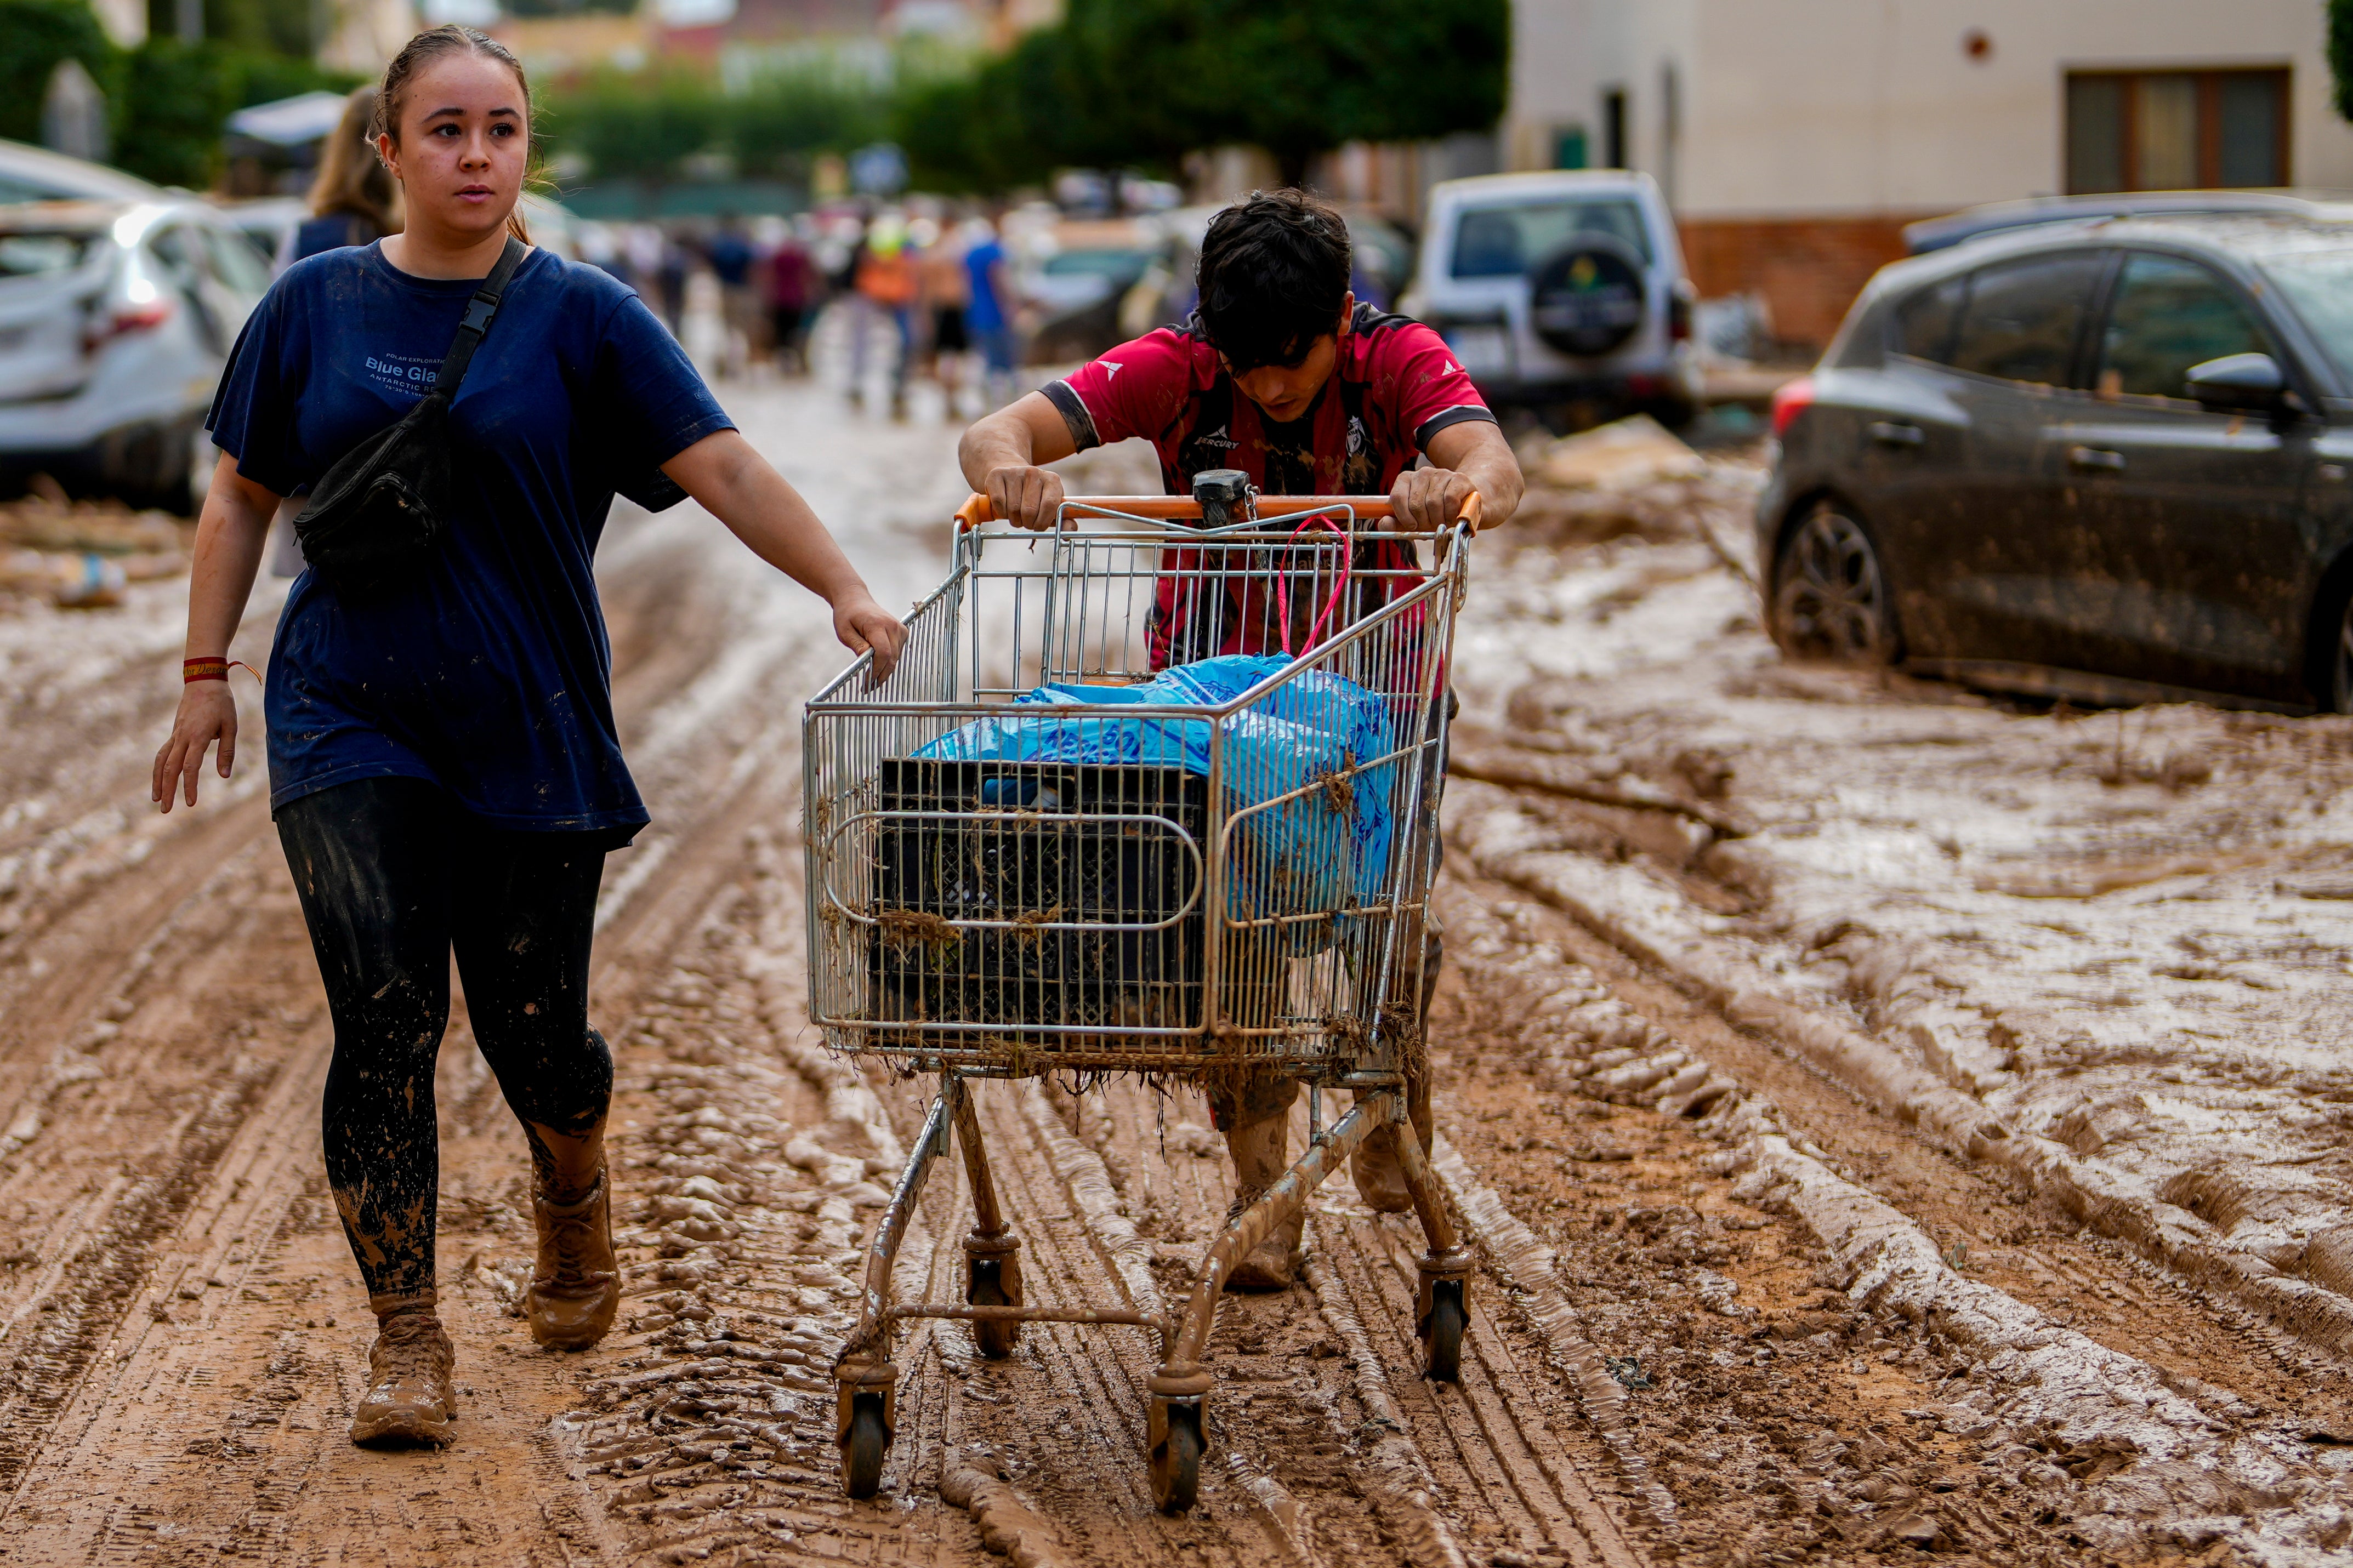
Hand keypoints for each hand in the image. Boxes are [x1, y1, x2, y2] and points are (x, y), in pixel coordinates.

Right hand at [152, 680, 237, 812]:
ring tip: (157, 799)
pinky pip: (163, 753)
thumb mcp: (231, 726)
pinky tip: (161, 780)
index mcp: (197, 736)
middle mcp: (182, 737)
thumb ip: (226, 751)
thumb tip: (224, 776)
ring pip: (161, 761)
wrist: (204, 681)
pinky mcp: (174, 732)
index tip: (191, 802)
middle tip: (165, 810)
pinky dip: (159, 768)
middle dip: (167, 790)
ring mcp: (175, 734)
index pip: (190, 766)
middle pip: (170, 768)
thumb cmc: (221, 703)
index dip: (189, 786)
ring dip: (158, 781)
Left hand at [833, 589, 908, 681]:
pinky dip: (889, 662)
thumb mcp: (844, 632)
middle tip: (868, 688)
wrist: (855, 598)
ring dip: (885, 670)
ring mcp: (900, 628)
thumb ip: (857, 646)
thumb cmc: (847, 614)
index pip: (883, 653)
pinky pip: (897, 652)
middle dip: (881, 675)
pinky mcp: (902, 632)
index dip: (876, 670)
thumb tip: (867, 661)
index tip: (867, 682)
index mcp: (877, 624)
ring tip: (871, 681)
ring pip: (895, 657)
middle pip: (891, 658)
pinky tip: (878, 668)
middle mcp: (892, 626)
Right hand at [984, 464, 1065, 531]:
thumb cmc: (1035, 495)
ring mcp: (1015, 472)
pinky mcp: (997, 475)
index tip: (1039, 527)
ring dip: (1014, 519)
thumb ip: (1062, 520)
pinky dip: (1001, 512)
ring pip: (1013, 509)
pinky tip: (1005, 508)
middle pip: (1029, 510)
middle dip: (1027, 523)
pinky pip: (998, 503)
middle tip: (1027, 522)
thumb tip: (1068, 533)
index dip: (1043, 522)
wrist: (1013, 475)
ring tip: (1016, 515)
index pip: (1050, 505)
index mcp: (1052, 479)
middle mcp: (1034, 472)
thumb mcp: (1051, 505)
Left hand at [1389, 465, 1478, 532]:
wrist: (1465, 507)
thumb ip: (1395, 524)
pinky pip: (1449, 500)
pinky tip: (1453, 516)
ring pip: (1433, 503)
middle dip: (1424, 521)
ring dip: (1439, 520)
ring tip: (1443, 520)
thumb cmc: (1435, 515)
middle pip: (1416, 504)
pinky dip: (1450, 514)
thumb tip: (1384, 523)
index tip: (1412, 526)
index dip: (1404, 517)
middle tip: (1432, 524)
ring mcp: (1441, 473)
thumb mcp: (1413, 522)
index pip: (1397, 498)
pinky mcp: (1458, 478)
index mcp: (1406, 480)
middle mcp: (1422, 473)